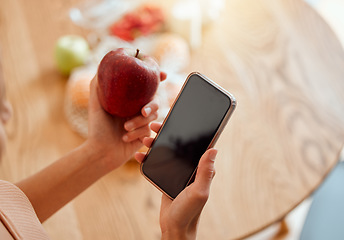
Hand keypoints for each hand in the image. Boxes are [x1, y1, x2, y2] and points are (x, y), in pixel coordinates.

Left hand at [85, 72, 164, 169]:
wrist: (101, 152)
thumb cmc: (97, 128)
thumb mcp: (95, 104)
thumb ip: (98, 85)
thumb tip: (102, 65)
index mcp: (128, 100)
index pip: (146, 86)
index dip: (157, 78)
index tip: (163, 75)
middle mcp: (136, 109)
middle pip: (155, 101)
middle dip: (152, 105)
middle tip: (143, 111)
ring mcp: (141, 123)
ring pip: (152, 117)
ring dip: (139, 122)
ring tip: (125, 127)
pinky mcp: (144, 135)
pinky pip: (148, 131)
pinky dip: (137, 133)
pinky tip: (125, 138)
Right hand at [135, 123, 216, 239]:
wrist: (175, 227)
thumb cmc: (190, 212)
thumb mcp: (199, 191)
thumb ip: (205, 171)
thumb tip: (214, 149)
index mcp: (200, 168)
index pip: (194, 144)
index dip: (184, 131)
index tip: (173, 120)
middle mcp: (189, 167)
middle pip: (177, 145)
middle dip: (165, 133)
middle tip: (154, 126)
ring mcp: (177, 171)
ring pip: (165, 152)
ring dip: (154, 144)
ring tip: (144, 140)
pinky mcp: (166, 177)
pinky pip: (156, 164)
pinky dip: (147, 159)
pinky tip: (139, 155)